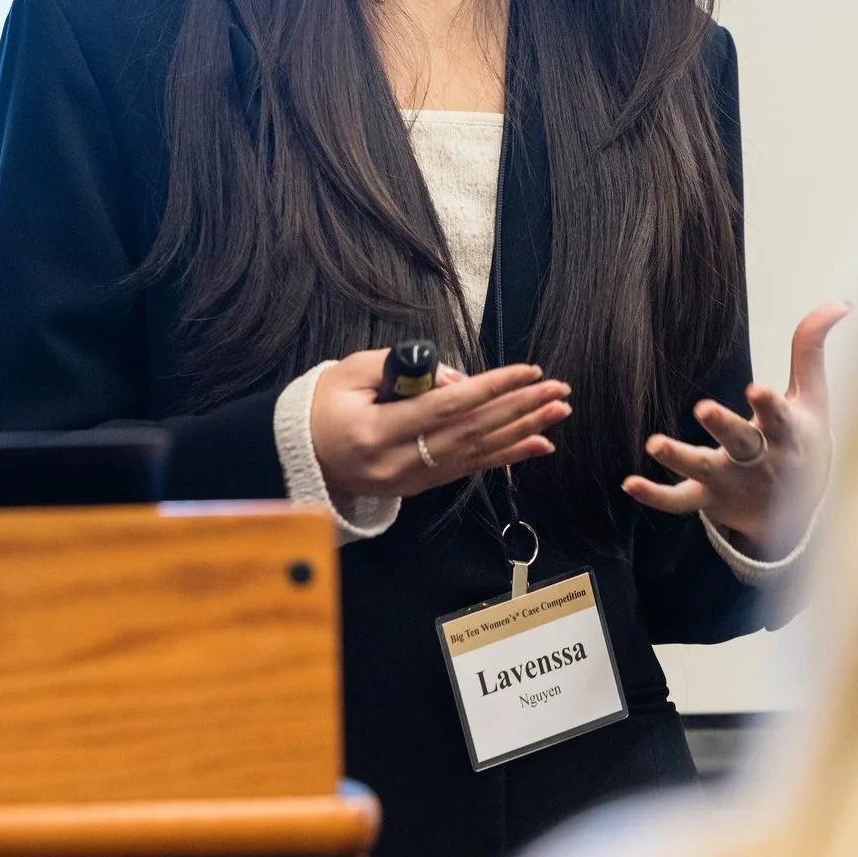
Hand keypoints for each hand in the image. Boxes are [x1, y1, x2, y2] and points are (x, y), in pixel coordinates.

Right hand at [310, 352, 569, 500]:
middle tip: (557, 390)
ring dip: (523, 431)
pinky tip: (537, 444)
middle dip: (519, 409)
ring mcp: (411, 480)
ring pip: (477, 454)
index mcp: (376, 431)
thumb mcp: (350, 373)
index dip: (490, 389)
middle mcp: (398, 462)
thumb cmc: (322, 408)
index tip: (526, 371)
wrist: (300, 456)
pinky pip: (470, 469)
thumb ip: (401, 370)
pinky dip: (507, 455)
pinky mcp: (420, 486)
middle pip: (471, 432)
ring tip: (557, 412)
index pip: (446, 407)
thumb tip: (456, 379)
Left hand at [623, 301, 847, 557]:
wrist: (799, 514)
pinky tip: (629, 484)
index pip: (778, 417)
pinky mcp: (708, 498)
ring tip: (654, 444)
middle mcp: (758, 459)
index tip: (756, 389)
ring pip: (703, 469)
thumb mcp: (813, 399)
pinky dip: (656, 496)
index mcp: (786, 433)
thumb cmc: (803, 442)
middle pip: (741, 442)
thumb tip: (839, 302)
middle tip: (703, 409)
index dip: (767, 404)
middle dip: (724, 426)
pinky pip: (680, 500)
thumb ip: (810, 350)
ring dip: (679, 457)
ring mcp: (731, 481)